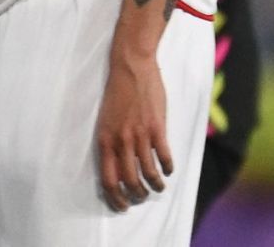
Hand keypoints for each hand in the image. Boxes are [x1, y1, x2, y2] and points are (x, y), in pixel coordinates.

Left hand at [95, 41, 172, 210]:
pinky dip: (168, 168)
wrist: (130, 67)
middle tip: (142, 197)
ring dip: (155, 186)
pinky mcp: (157, 128)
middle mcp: (120, 141)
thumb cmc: (117, 93)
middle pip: (129, 182)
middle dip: (137, 195)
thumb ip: (112, 141)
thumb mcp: (106, 120)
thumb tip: (117, 164)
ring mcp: (139, 135)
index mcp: (104, 139)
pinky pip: (164, 158)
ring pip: (148, 174)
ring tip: (158, 187)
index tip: (122, 206)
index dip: (115, 198)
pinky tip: (169, 169)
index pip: (107, 179)